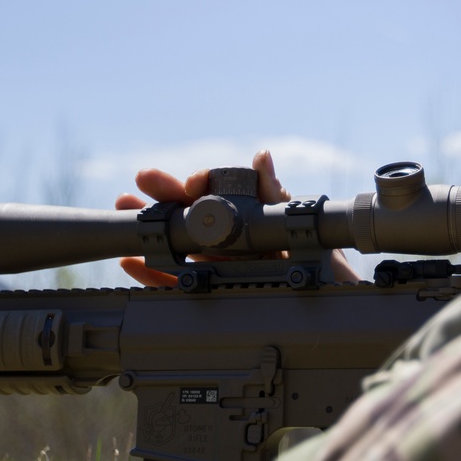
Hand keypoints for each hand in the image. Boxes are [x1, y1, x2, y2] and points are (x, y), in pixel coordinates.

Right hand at [116, 149, 358, 285]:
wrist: (337, 305)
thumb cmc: (326, 262)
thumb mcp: (303, 227)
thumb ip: (277, 196)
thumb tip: (261, 156)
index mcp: (252, 217)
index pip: (218, 194)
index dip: (199, 184)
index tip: (190, 184)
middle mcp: (234, 239)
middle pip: (190, 216)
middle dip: (162, 198)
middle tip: (137, 185)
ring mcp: (223, 266)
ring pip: (178, 246)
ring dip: (149, 230)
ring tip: (123, 211)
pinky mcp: (216, 296)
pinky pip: (179, 286)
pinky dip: (153, 275)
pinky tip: (132, 262)